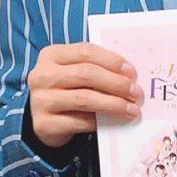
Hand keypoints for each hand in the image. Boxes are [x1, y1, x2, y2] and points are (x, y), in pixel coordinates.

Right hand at [27, 42, 143, 147]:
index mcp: (51, 55)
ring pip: (84, 99)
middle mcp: (41, 75)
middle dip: (116, 83)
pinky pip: (79, 122)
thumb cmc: (66, 90)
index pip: (85, 52)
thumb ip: (95, 68)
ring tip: (131, 109)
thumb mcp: (74, 72)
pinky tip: (113, 121)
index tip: (132, 72)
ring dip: (113, 104)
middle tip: (136, 93)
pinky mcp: (43, 124)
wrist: (43, 120)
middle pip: (86, 74)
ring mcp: (40, 100)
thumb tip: (129, 74)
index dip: (111, 60)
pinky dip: (99, 121)